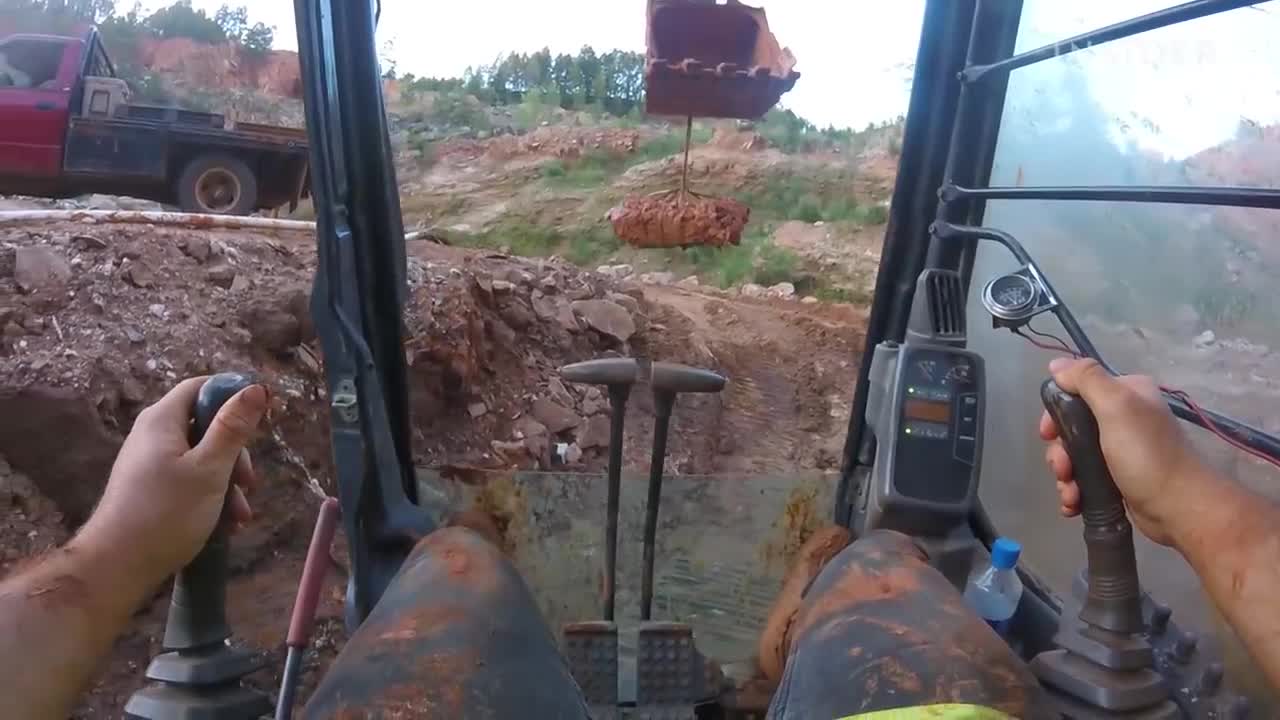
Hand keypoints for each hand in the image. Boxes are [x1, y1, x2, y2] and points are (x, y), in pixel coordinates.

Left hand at [77, 377, 269, 583]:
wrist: (117, 567)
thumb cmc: (167, 512)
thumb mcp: (210, 469)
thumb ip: (233, 428)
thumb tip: (256, 388)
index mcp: (163, 420)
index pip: (202, 387)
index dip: (233, 395)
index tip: (263, 417)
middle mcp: (153, 435)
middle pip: (206, 425)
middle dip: (236, 453)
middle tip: (250, 482)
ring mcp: (151, 463)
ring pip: (202, 457)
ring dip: (228, 482)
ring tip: (241, 515)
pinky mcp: (152, 488)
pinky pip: (190, 479)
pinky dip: (211, 496)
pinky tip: (226, 524)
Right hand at [1039, 357, 1210, 546]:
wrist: (1180, 508)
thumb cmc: (1146, 455)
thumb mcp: (1117, 407)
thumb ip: (1087, 379)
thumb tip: (1056, 364)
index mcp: (1127, 393)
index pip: (1078, 391)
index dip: (1057, 412)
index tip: (1048, 434)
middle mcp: (1124, 418)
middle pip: (1072, 427)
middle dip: (1059, 450)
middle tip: (1062, 468)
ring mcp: (1120, 450)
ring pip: (1075, 455)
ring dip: (1065, 475)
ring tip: (1071, 493)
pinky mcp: (1118, 479)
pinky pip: (1084, 479)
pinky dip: (1074, 490)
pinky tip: (1073, 502)